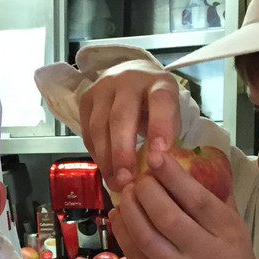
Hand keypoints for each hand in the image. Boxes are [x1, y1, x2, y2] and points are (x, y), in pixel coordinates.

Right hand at [78, 59, 182, 194]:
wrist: (132, 77)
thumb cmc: (156, 105)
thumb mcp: (172, 113)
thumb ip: (168, 135)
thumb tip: (155, 166)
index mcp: (159, 82)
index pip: (160, 101)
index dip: (159, 127)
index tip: (158, 155)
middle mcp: (129, 80)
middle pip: (121, 117)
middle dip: (122, 152)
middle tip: (126, 180)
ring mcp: (103, 87)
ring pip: (99, 126)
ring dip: (106, 158)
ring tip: (115, 182)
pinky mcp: (86, 98)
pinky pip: (87, 132)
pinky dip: (96, 154)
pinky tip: (106, 169)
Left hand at [111, 150, 258, 258]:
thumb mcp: (239, 234)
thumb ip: (220, 202)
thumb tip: (201, 164)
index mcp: (227, 234)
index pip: (197, 199)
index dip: (173, 175)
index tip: (156, 154)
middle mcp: (203, 252)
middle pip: (166, 215)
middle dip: (146, 189)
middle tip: (137, 176)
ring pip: (146, 235)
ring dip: (130, 209)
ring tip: (125, 192)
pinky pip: (136, 255)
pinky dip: (123, 231)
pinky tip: (118, 215)